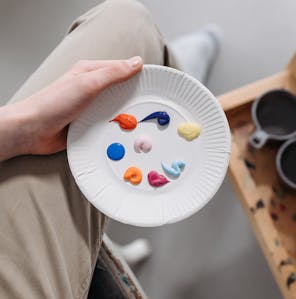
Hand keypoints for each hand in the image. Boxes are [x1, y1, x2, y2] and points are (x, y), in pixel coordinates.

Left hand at [0, 56, 142, 159]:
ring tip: (139, 122)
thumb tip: (135, 62)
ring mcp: (92, 107)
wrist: (32, 131)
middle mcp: (93, 89)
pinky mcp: (90, 124)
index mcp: (91, 72)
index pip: (123, 69)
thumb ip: (112, 73)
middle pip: (123, 91)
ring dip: (126, 116)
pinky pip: (110, 125)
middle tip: (151, 107)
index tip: (156, 83)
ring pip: (118, 109)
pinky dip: (117, 128)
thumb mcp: (87, 83)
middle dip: (136, 98)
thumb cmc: (53, 103)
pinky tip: (124, 133)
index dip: (140, 75)